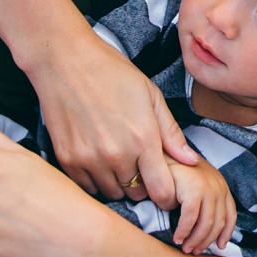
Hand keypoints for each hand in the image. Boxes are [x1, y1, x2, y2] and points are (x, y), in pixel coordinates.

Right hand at [26, 28, 197, 207]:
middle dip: (143, 185)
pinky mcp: (67, 160)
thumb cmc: (112, 72)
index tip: (165, 187)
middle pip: (137, 194)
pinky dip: (96, 180)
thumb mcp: (150, 95)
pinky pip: (87, 187)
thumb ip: (171, 132)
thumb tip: (192, 161)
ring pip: (112, 193)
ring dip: (119, 183)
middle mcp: (116, 155)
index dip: (167, 195)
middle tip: (139, 165)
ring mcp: (89, 159)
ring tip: (118, 160)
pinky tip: (98, 159)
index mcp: (143, 138)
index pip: (162, 191)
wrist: (65, 61)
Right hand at [169, 158, 235, 254]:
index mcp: (221, 185)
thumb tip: (205, 231)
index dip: (226, 233)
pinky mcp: (194, 189)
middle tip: (194, 251)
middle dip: (206, 241)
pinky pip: (191, 219)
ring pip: (206, 224)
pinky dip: (184, 232)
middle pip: (218, 223)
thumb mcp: (194, 187)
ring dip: (195, 240)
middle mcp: (218, 186)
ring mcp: (208, 187)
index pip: (230, 214)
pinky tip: (177, 238)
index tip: (218, 246)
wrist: (161, 155)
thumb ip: (203, 203)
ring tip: (185, 248)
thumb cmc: (174, 173)